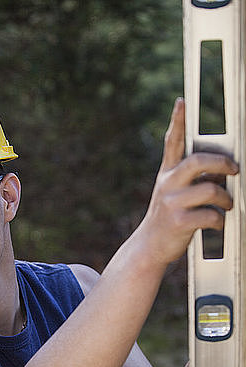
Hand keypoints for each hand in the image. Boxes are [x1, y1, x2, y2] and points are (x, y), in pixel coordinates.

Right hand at [136, 98, 237, 267]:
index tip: (181, 102)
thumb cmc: (168, 217)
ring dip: (226, 198)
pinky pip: (210, 215)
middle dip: (222, 163)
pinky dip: (219, 219)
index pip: (172, 142)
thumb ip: (192, 179)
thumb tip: (223, 169)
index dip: (177, 121)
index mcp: (167, 174)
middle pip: (198, 161)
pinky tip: (217, 222)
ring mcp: (172, 202)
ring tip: (228, 204)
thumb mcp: (173, 193)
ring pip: (210, 189)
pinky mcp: (178, 222)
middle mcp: (167, 184)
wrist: (149, 246)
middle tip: (234, 169)